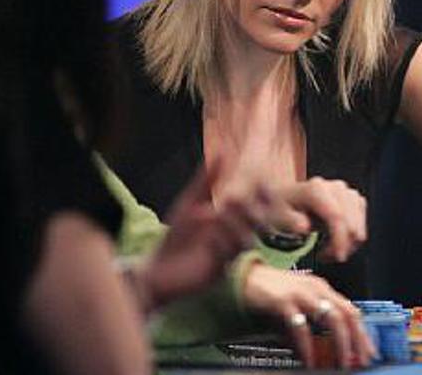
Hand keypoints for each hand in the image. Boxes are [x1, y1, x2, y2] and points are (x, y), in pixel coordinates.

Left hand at [135, 166, 307, 311]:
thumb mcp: (189, 203)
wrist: (158, 269)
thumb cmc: (175, 237)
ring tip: (217, 217)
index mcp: (232, 220)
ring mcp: (229, 254)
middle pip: (257, 223)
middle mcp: (235, 237)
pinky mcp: (220, 270)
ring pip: (245, 238)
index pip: (257, 206)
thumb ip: (205, 180)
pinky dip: (221, 244)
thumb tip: (222, 151)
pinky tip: (209, 239)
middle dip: (248, 211)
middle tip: (231, 200)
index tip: (262, 184)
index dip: (263, 196)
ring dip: (233, 226)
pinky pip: (228, 255)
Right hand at [242, 265, 375, 367]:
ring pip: (331, 318)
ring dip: (340, 343)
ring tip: (341, 363)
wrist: (243, 280)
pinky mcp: (283, 302)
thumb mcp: (298, 307)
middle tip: (360, 360)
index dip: (361, 332)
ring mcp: (300, 293)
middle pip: (346, 314)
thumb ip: (312, 326)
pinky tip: (309, 360)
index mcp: (322, 288)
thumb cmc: (271, 294)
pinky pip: (301, 327)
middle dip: (357, 340)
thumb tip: (326, 352)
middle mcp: (316, 288)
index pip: (350, 310)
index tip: (368, 352)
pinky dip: (307, 346)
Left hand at [277, 177, 366, 261]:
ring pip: (358, 227)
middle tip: (324, 257)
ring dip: (346, 245)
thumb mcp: (278, 217)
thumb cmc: (282, 210)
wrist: (287, 200)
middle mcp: (335, 187)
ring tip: (327, 251)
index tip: (337, 257)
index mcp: (316, 189)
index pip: (337, 216)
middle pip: (351, 223)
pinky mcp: (355, 200)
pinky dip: (350, 240)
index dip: (340, 239)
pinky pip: (360, 226)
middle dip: (342, 246)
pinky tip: (334, 243)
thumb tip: (304, 226)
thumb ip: (290, 221)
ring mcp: (347, 192)